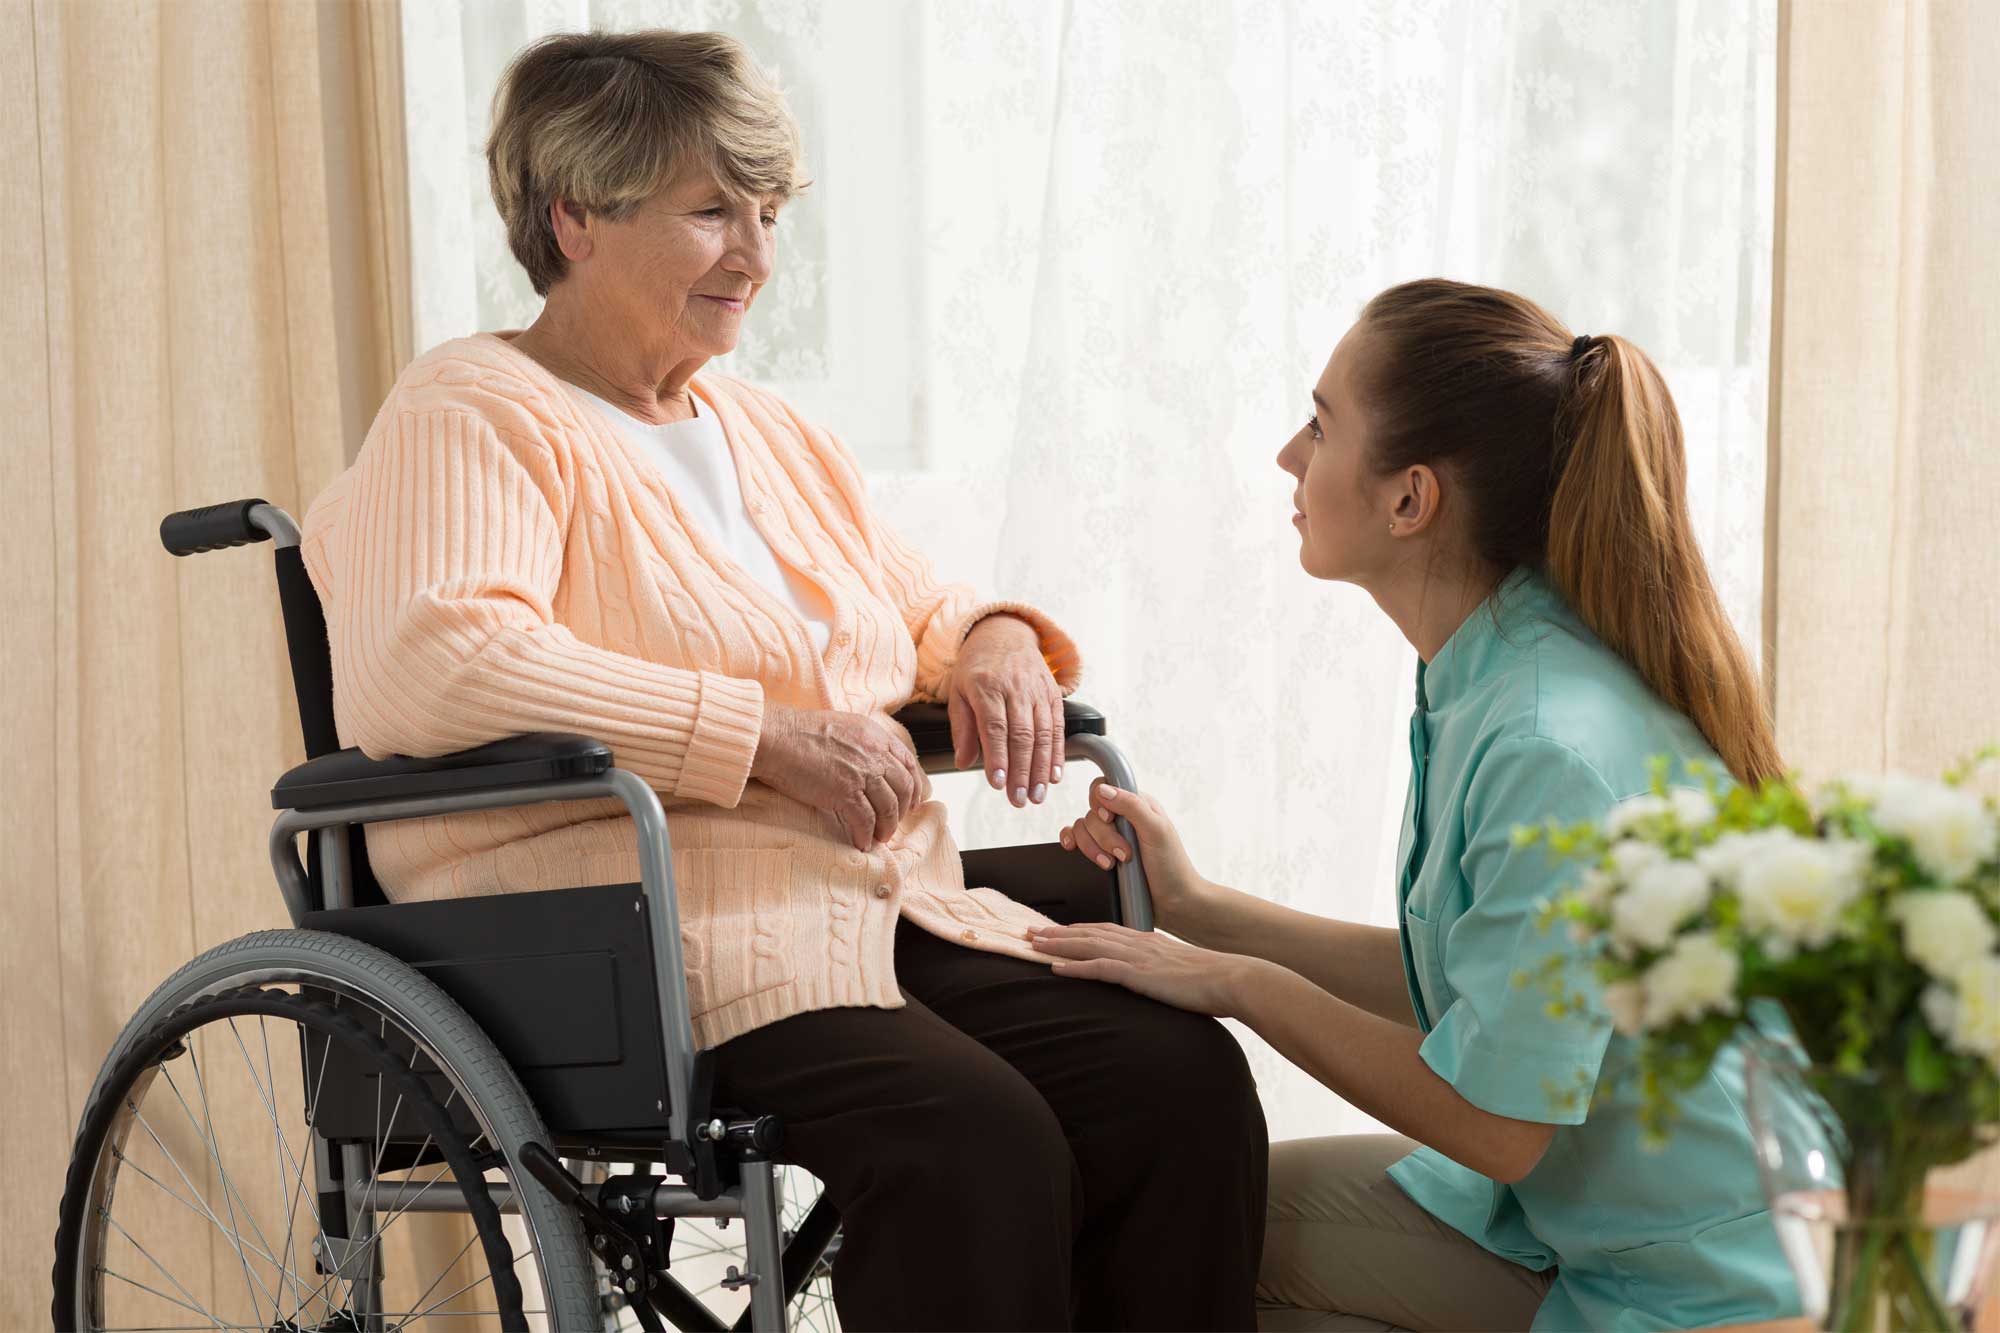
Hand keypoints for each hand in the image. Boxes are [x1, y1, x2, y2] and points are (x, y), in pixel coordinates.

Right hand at [750, 703, 926, 851]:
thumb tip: (868, 763)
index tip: (911, 800)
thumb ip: (861, 742)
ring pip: (888, 808)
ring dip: (886, 827)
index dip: (913, 786)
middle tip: (894, 824)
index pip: (908, 763)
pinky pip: (865, 820)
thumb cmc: (799, 732)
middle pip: (903, 788)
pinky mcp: (845, 792)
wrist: (777, 738)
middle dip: (902, 810)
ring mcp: (862, 773)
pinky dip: (865, 835)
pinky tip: (861, 843)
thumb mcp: (842, 726)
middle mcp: (874, 753)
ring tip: (879, 837)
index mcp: (875, 736)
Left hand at [946, 614, 1063, 806]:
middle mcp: (1015, 687)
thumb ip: (961, 728)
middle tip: (1018, 799)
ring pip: (1043, 733)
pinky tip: (1054, 775)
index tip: (998, 783)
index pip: (994, 727)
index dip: (998, 757)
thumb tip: (963, 762)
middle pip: (1022, 734)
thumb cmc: (976, 668)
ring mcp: (1037, 690)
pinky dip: (1058, 753)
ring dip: (1041, 768)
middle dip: (1021, 771)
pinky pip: (1058, 726)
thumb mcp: (958, 692)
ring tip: (1036, 794)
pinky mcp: (1053, 694)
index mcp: (986, 686)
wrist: (1004, 634)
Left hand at [1026, 921, 1258, 1016]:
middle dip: (1057, 933)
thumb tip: (1159, 980)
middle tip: (1029, 931)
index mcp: (1150, 942)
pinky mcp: (1141, 974)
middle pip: (1089, 934)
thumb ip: (1166, 972)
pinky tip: (1055, 968)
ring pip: (1088, 946)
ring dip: (1057, 945)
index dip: (1077, 931)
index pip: (1105, 931)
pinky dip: (1075, 967)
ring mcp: (1139, 957)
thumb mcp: (1184, 971)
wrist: (1235, 978)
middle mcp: (1140, 943)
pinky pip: (1100, 968)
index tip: (1056, 930)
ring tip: (1032, 944)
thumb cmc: (1216, 980)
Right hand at [1058, 779, 1213, 932]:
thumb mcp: (1157, 831)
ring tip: (1111, 865)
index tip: (1109, 820)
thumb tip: (1102, 790)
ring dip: (1092, 848)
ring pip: (1081, 828)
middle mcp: (1121, 818)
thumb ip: (1131, 806)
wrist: (1172, 902)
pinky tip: (1073, 850)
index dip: (1100, 802)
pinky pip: (1075, 839)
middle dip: (1103, 837)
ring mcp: (1109, 836)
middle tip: (1124, 855)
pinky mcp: (1099, 853)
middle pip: (1091, 813)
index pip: (1105, 787)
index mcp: (1137, 805)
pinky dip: (1072, 842)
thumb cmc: (1171, 866)